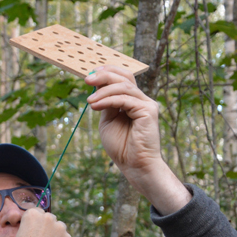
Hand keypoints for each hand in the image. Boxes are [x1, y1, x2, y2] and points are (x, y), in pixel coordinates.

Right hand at [7, 206, 72, 236]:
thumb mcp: (21, 235)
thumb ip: (33, 227)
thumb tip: (42, 227)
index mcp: (32, 214)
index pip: (38, 213)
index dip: (37, 224)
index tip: (36, 232)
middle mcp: (47, 217)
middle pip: (51, 219)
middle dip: (48, 228)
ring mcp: (60, 228)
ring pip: (60, 229)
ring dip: (57, 236)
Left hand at [85, 66, 190, 213]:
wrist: (134, 165)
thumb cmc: (121, 146)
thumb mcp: (107, 120)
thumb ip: (105, 102)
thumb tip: (96, 84)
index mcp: (132, 100)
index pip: (122, 77)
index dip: (107, 72)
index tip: (89, 74)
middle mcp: (141, 99)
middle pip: (125, 76)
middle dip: (104, 74)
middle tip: (87, 79)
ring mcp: (147, 104)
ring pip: (124, 86)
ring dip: (103, 90)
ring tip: (89, 101)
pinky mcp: (149, 111)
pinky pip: (125, 99)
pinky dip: (108, 100)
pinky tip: (96, 105)